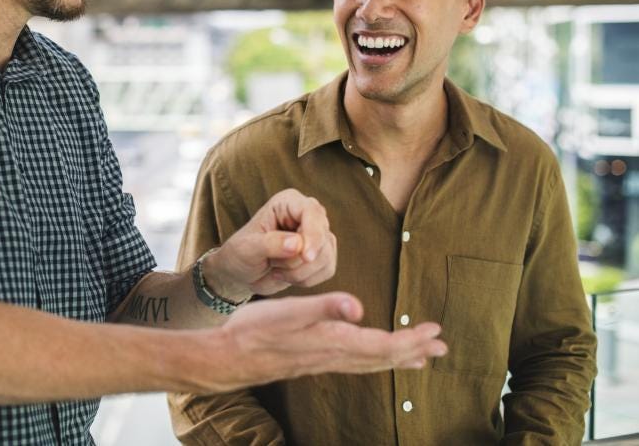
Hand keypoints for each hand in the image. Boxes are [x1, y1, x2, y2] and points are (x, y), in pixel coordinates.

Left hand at [204, 189, 336, 298]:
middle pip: (322, 238)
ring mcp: (317, 235)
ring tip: (276, 269)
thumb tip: (297, 244)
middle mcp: (307, 215)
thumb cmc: (240, 254)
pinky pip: (327, 270)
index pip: (312, 212)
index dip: (313, 234)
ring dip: (300, 272)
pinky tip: (287, 276)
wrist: (241, 273)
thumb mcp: (248, 248)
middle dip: (298, 260)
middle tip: (273, 264)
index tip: (305, 257)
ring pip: (326, 257)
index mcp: (288, 202)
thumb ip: (271, 244)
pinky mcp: (322, 255)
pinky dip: (307, 280)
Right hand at [209, 293, 446, 390]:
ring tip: (421, 356)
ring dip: (398, 358)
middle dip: (413, 351)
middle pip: (382, 357)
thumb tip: (358, 306)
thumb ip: (324, 307)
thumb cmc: (254, 330)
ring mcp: (324, 361)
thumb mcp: (288, 312)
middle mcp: (333, 355)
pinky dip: (375, 360)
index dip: (411, 340)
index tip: (436, 332)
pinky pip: (355, 363)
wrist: (227, 356)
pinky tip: (374, 358)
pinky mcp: (314, 360)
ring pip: (370, 363)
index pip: (382, 345)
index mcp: (332, 341)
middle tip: (442, 346)